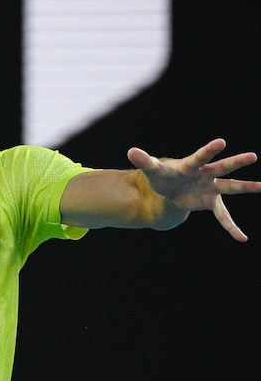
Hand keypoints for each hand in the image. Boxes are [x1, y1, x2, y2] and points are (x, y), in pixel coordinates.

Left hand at [127, 138, 260, 241]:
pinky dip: (231, 227)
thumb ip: (144, 161)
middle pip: (222, 168)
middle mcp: (205, 174)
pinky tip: (241, 238)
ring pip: (231, 188)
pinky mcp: (211, 202)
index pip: (200, 157)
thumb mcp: (153, 170)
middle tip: (252, 156)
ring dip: (247, 187)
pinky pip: (222, 216)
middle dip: (236, 162)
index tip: (221, 142)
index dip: (209, 150)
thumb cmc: (164, 175)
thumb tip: (131, 151)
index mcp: (191, 165)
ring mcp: (211, 188)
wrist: (170, 187)